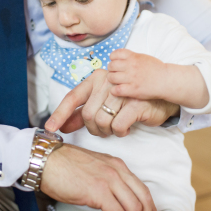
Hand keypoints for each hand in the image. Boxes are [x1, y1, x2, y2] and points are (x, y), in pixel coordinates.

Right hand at [40, 144, 161, 210]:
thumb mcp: (92, 169)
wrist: (44, 160)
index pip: (142, 189)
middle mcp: (117, 170)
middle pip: (143, 200)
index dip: (150, 210)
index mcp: (117, 165)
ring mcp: (109, 180)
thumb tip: (113, 203)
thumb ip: (106, 181)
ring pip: (133, 210)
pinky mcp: (98, 191)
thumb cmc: (61, 166)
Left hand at [45, 69, 179, 136]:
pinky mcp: (135, 102)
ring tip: (116, 127)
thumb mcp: (104, 105)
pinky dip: (120, 132)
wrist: (160, 99)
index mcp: (96, 78)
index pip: (73, 97)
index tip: (50, 128)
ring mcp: (122, 90)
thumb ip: (83, 114)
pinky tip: (126, 128)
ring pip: (102, 121)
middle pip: (88, 115)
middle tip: (104, 130)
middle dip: (94, 129)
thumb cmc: (129, 102)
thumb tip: (62, 126)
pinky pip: (118, 126)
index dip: (60, 114)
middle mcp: (107, 81)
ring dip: (107, 131)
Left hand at [107, 49, 166, 99]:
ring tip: (117, 82)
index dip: (113, 59)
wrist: (166, 80)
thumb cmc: (156, 69)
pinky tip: (118, 90)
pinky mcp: (133, 90)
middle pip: (111, 66)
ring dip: (112, 80)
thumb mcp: (143, 57)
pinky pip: (116, 90)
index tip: (115, 63)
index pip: (115, 54)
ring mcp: (131, 78)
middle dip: (111, 70)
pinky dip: (114, 91)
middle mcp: (131, 66)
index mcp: (134, 57)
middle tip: (115, 74)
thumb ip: (131, 57)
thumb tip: (119, 58)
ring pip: (111, 77)